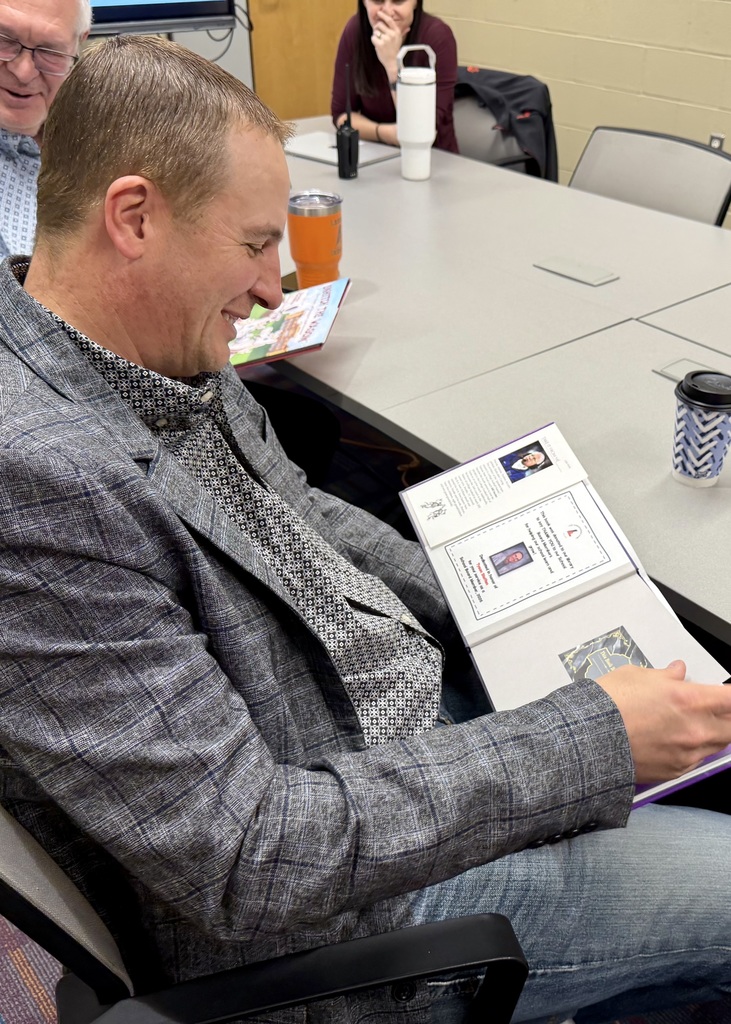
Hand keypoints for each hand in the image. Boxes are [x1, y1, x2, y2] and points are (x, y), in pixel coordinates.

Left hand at [371, 10, 401, 76]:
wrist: (393, 62)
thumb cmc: (395, 51)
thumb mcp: (400, 40)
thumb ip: (402, 33)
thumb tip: (408, 28)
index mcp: (396, 32)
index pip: (389, 20)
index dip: (383, 15)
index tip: (378, 13)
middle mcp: (392, 34)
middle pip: (380, 24)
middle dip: (377, 28)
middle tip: (379, 35)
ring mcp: (386, 39)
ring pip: (375, 31)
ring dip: (376, 36)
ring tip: (380, 42)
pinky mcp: (380, 44)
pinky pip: (373, 38)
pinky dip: (374, 41)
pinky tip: (378, 45)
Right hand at [598, 660, 730, 782]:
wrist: (587, 739)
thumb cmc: (607, 706)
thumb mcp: (636, 675)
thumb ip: (665, 675)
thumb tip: (676, 673)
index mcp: (690, 699)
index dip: (729, 695)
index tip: (724, 693)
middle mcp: (695, 729)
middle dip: (727, 716)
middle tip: (715, 709)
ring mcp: (687, 753)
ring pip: (718, 745)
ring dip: (712, 733)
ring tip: (691, 723)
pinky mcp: (675, 771)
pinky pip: (696, 760)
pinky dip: (692, 750)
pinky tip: (673, 740)